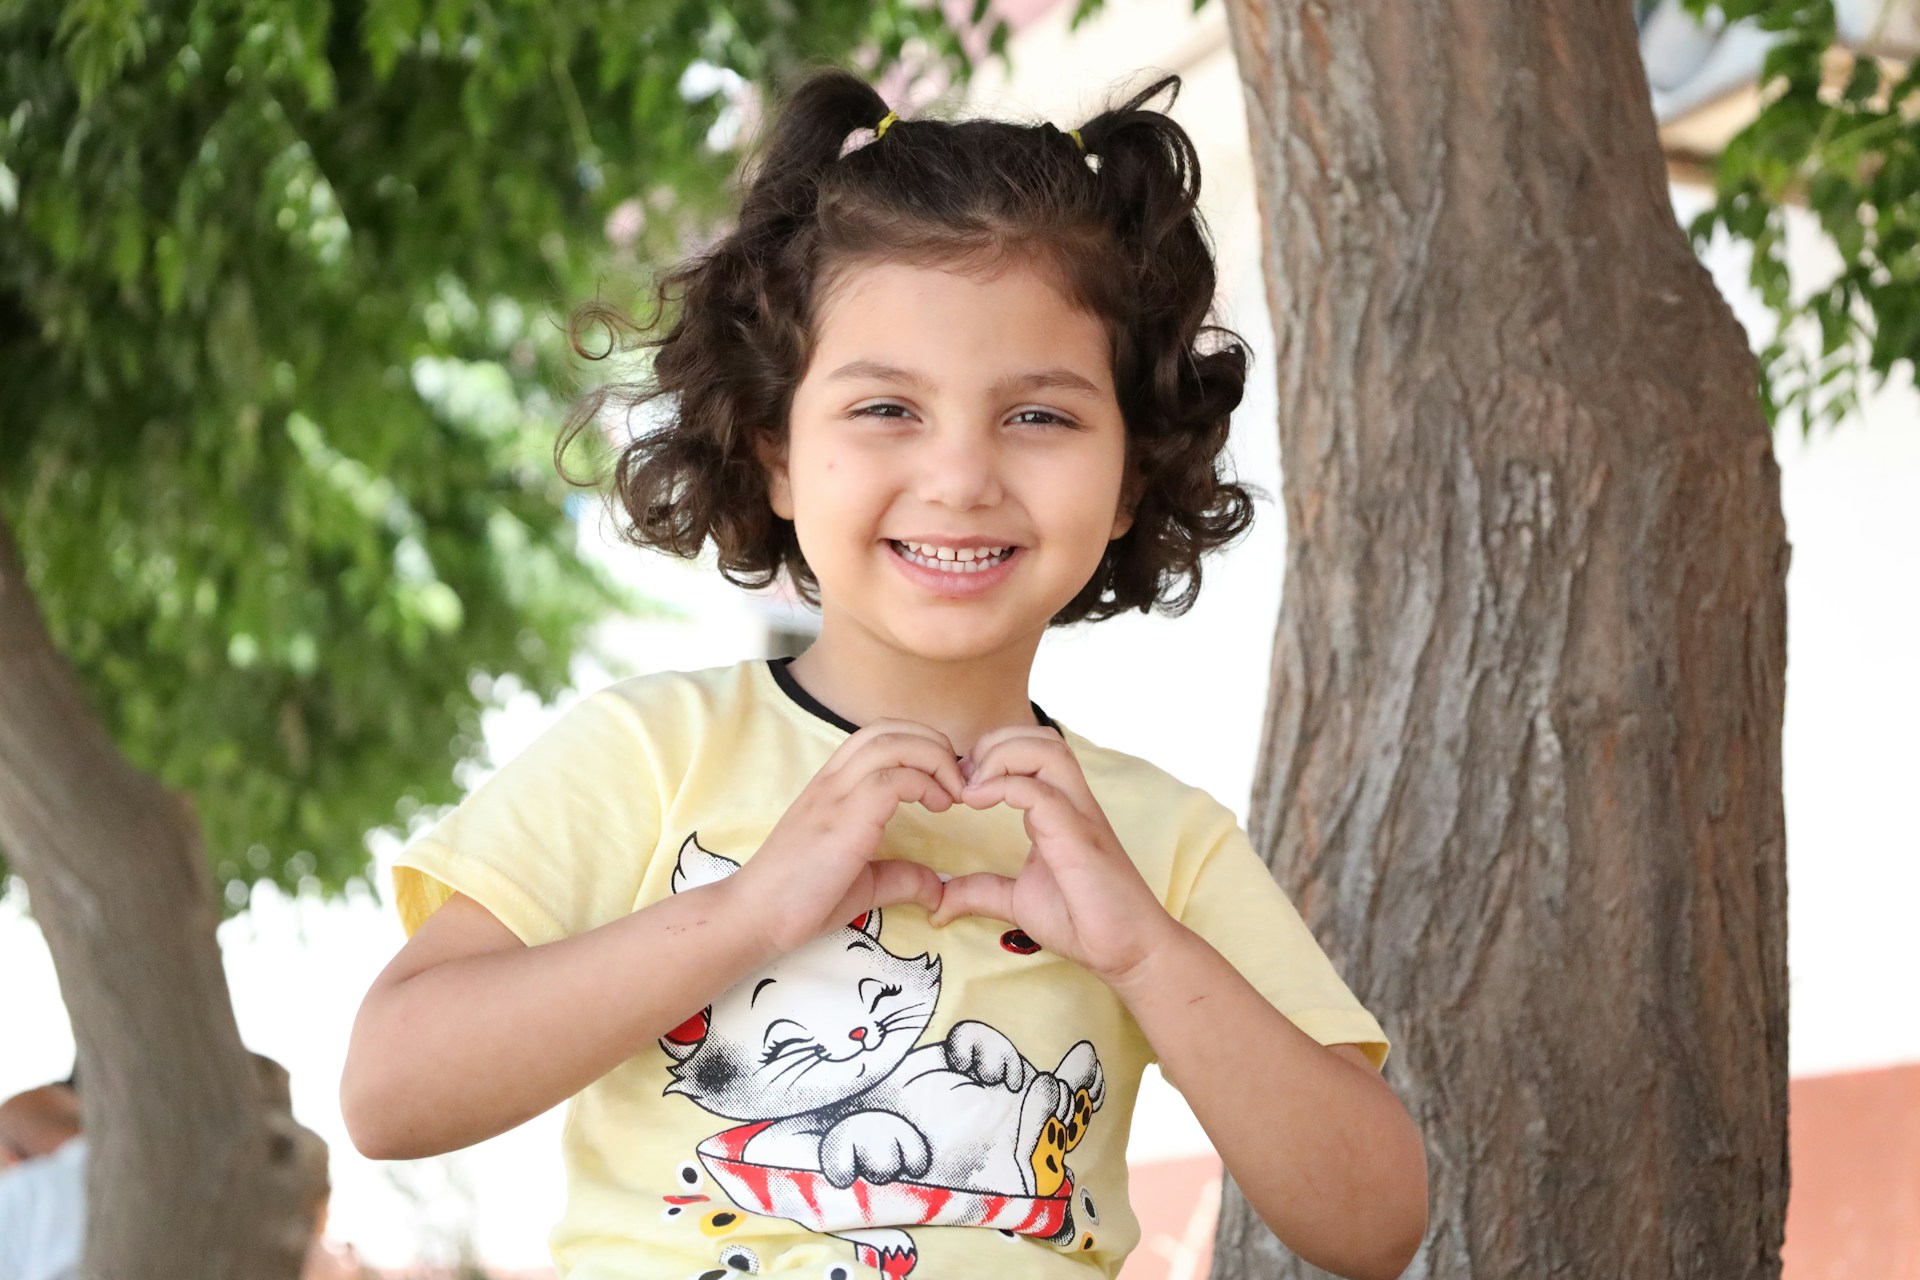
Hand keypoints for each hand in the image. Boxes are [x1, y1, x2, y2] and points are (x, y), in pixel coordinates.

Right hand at [729, 719, 964, 953]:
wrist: (754, 916)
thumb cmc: (799, 899)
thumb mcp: (862, 883)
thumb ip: (899, 876)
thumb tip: (936, 888)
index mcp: (833, 786)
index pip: (878, 735)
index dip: (920, 745)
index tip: (945, 782)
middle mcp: (833, 780)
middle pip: (889, 728)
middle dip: (934, 744)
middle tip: (957, 782)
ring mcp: (836, 795)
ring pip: (892, 743)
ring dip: (934, 758)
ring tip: (952, 793)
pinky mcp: (843, 817)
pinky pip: (892, 779)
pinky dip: (925, 783)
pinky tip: (939, 807)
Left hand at [930, 725, 1175, 980]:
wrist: (1128, 950)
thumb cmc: (1082, 920)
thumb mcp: (1016, 901)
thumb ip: (979, 891)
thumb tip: (938, 902)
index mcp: (1057, 808)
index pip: (1030, 750)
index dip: (989, 755)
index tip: (958, 788)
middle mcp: (1071, 802)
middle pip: (1040, 736)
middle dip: (994, 744)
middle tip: (964, 781)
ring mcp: (1078, 815)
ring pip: (1048, 748)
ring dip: (1001, 756)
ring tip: (972, 789)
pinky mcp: (1079, 837)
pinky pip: (1041, 792)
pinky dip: (1003, 786)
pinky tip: (976, 804)